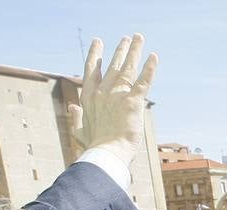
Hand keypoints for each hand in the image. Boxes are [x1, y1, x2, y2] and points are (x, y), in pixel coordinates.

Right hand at [69, 35, 157, 168]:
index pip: (91, 70)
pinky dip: (150, 68)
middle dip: (119, 50)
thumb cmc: (94, 147)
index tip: (98, 42)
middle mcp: (101, 92)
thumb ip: (76, 118)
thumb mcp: (79, 131)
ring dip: (134, 51)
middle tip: (126, 38)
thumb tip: (72, 106)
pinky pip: (143, 81)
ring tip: (139, 38)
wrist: (106, 154)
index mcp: (88, 98)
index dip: (95, 55)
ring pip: (127, 68)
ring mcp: (116, 95)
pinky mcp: (132, 102)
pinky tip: (154, 56)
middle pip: (112, 65)